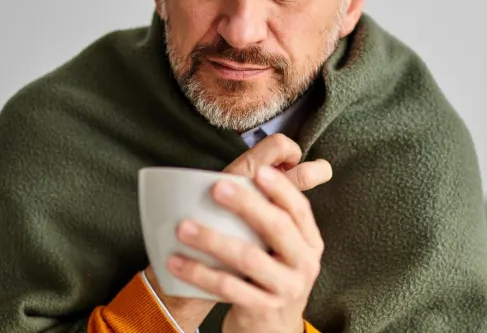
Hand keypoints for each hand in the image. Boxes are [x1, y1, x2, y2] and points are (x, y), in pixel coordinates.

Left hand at [170, 163, 324, 332]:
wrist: (274, 332)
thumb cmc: (272, 282)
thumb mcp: (284, 254)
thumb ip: (274, 223)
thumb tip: (244, 178)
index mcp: (310, 244)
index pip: (300, 210)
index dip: (281, 189)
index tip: (258, 170)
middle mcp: (303, 265)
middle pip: (277, 227)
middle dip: (246, 204)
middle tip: (217, 188)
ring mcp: (285, 288)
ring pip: (248, 257)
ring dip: (213, 239)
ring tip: (184, 227)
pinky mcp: (262, 308)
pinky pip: (227, 286)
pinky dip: (199, 273)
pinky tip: (176, 262)